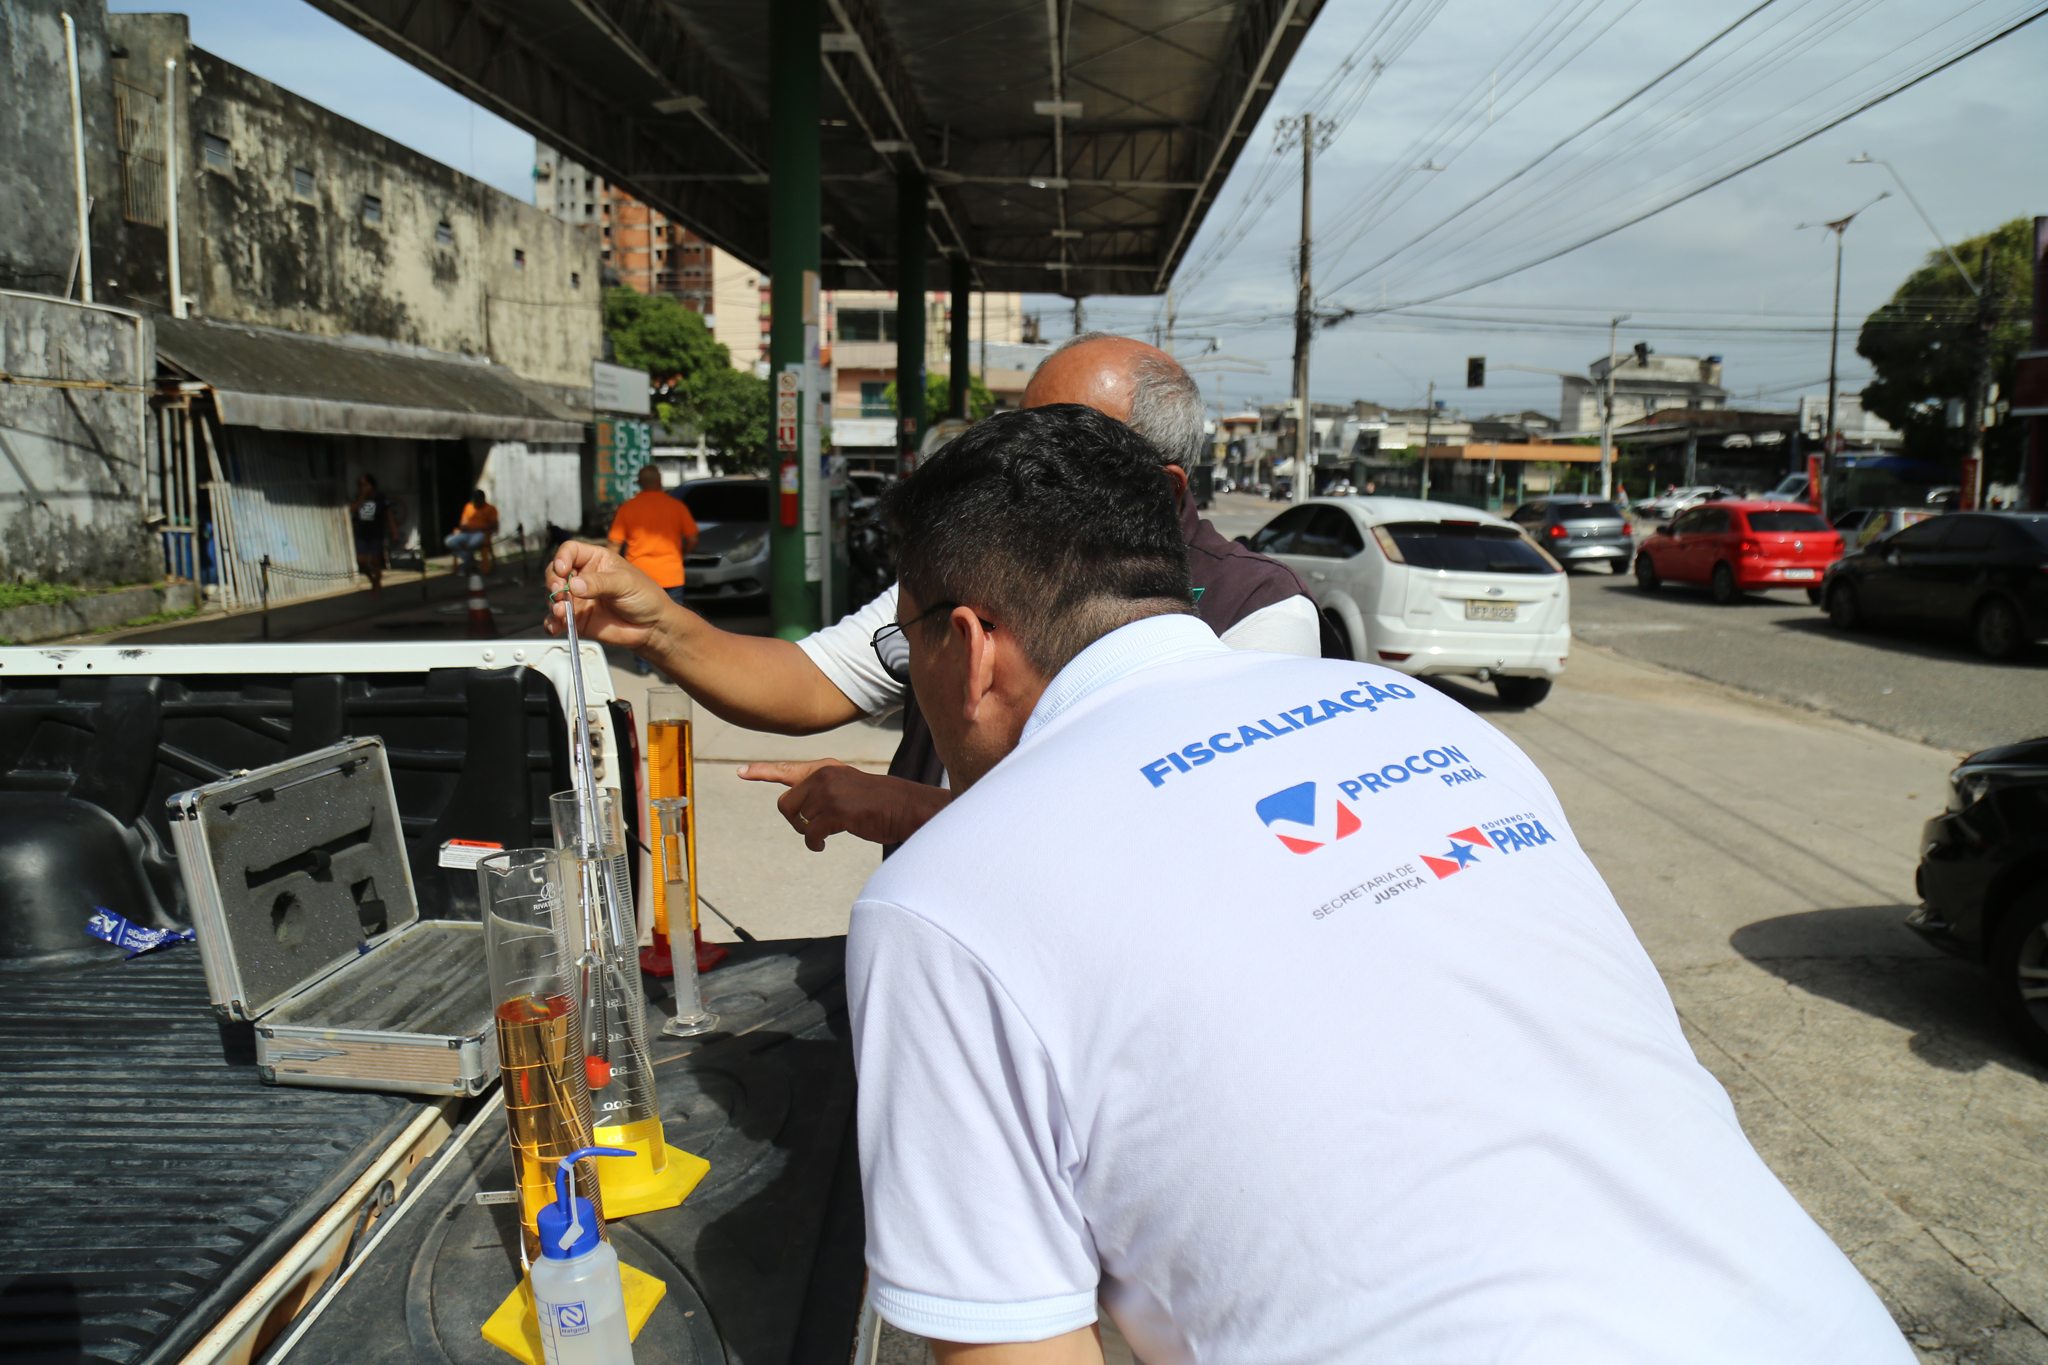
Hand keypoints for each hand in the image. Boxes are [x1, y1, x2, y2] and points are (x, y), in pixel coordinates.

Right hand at [545, 539, 675, 648]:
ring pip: (553, 597)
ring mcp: (578, 598)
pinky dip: (552, 623)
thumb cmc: (644, 596)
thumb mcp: (625, 583)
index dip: (562, 558)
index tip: (563, 570)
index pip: (570, 551)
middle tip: (559, 593)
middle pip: (556, 573)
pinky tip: (555, 627)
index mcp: (595, 560)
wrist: (652, 627)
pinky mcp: (577, 619)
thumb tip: (574, 585)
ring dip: (552, 604)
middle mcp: (582, 577)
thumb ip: (600, 583)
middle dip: (553, 582)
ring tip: (561, 612)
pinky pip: (557, 620)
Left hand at [738, 759, 951, 850]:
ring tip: (829, 834)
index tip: (740, 772)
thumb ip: (821, 791)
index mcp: (825, 767)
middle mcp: (824, 775)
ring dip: (810, 833)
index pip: (787, 769)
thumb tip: (796, 812)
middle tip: (814, 829)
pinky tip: (824, 844)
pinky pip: (811, 834)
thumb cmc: (879, 804)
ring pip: (798, 821)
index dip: (761, 772)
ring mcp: (830, 791)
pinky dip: (814, 843)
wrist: (908, 808)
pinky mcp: (837, 810)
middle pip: (786, 805)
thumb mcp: (847, 788)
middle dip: (795, 822)